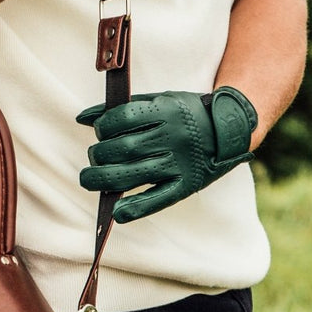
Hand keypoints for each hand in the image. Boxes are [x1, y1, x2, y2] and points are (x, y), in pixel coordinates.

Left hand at [77, 87, 257, 222]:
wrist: (230, 128)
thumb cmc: (186, 113)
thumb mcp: (159, 100)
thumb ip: (122, 107)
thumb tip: (82, 118)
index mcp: (166, 110)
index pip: (122, 118)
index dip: (103, 126)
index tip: (100, 131)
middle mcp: (173, 136)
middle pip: (123, 148)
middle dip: (99, 154)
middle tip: (95, 156)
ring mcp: (180, 163)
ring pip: (132, 174)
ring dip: (103, 179)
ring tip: (89, 179)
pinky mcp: (187, 185)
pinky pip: (157, 200)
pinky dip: (134, 209)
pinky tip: (117, 212)